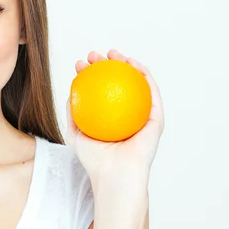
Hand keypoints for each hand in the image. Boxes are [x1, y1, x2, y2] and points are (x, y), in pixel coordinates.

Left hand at [64, 49, 164, 188]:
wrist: (115, 175)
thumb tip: (71, 91)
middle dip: (106, 64)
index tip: (80, 65)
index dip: (90, 75)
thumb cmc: (94, 160)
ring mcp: (142, 116)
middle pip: (118, 83)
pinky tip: (132, 64)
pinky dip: (144, 75)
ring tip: (112, 53)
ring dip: (126, 63)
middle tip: (93, 55)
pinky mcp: (156, 118)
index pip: (100, 91)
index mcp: (109, 119)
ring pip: (136, 84)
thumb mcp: (75, 134)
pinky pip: (151, 92)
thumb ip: (73, 114)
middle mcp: (126, 116)